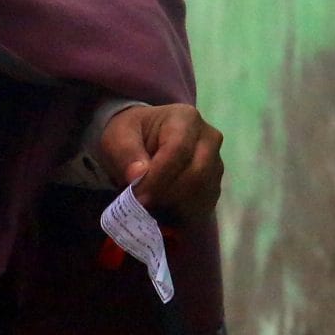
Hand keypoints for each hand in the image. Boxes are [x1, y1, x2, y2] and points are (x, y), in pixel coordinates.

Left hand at [98, 103, 224, 218]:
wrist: (144, 139)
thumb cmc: (131, 135)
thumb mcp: (118, 136)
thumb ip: (125, 152)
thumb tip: (137, 175)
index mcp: (185, 118)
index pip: (178, 150)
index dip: (158, 177)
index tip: (137, 196)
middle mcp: (209, 139)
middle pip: (197, 173)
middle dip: (167, 194)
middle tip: (142, 207)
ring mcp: (216, 163)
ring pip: (203, 192)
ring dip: (175, 207)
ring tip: (149, 211)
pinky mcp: (214, 184)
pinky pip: (205, 205)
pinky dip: (183, 216)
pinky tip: (162, 215)